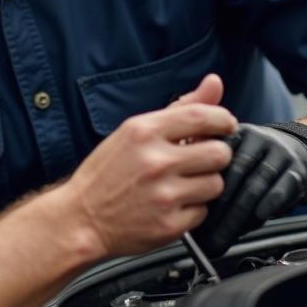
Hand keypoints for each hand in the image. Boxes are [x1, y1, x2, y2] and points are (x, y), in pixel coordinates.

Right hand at [64, 101, 235, 258]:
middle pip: (219, 153)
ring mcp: (163, 194)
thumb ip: (178, 108)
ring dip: (204, 184)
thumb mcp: (133, 132)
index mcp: (142, 131)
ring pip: (216, 184)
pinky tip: (171, 205)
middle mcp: (155, 161)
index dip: (223, 120)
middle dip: (214, 156)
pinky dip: (192, 209)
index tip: (225, 125)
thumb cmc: (105, 173)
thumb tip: (214, 82)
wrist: (81, 219)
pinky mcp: (170, 224)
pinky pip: (204, 212)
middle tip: (197, 160)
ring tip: (181, 184)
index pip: (202, 116)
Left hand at [192, 123, 306, 256]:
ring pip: (256, 185)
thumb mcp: (229, 155)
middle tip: (206, 236)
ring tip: (225, 237)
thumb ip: (207, 170)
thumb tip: (187, 207)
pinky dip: (267, 207)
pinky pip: (281, 190)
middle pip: (234, 175)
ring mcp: (278, 153)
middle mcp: (255, 139)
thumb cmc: (253, 161)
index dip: (199, 188)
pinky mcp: (298, 170)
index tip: (189, 214)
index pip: (212, 160)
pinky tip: (255, 221)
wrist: (298, 149)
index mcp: (230, 134)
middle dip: (219, 210)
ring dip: (239, 216)